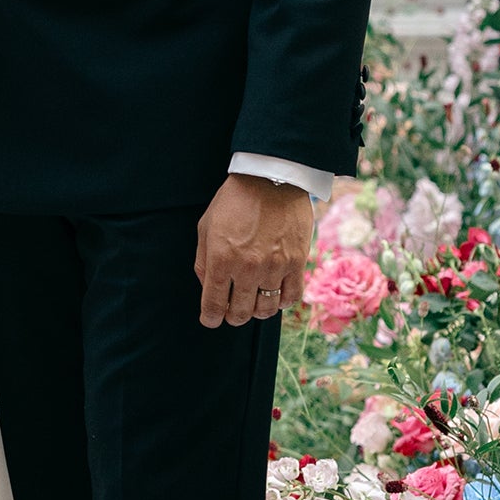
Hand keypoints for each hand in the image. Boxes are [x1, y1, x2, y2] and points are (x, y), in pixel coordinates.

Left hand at [195, 173, 315, 329]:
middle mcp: (247, 268)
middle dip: (232, 317)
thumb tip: (207, 287)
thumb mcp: (206, 226)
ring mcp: (274, 267)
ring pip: (266, 309)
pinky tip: (276, 295)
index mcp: (220, 259)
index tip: (211, 320)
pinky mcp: (297, 263)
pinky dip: (282, 302)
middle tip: (232, 312)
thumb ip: (203, 261)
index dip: (210, 318)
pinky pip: (291, 297)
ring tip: (254, 303)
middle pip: (240, 312)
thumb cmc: (234, 200)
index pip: (213, 304)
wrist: (270, 178)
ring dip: (257, 311)